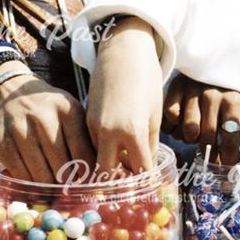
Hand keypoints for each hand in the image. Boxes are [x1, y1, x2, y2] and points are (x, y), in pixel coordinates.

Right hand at [0, 61, 93, 182]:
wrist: (6, 90)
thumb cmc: (45, 105)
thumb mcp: (69, 109)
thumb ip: (83, 135)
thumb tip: (96, 171)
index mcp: (67, 111)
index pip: (83, 154)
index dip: (86, 174)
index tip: (85, 180)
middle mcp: (44, 119)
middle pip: (63, 168)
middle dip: (67, 182)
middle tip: (66, 187)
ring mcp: (21, 131)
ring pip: (42, 175)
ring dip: (48, 186)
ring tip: (51, 185)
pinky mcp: (2, 143)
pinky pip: (21, 175)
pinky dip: (29, 183)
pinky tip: (34, 181)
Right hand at [86, 17, 162, 175]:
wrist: (124, 51)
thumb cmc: (146, 81)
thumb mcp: (154, 115)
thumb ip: (148, 145)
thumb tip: (145, 169)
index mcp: (132, 132)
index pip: (138, 171)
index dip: (144, 181)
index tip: (146, 188)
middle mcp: (108, 132)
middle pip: (107, 173)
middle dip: (117, 181)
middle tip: (128, 184)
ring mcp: (93, 125)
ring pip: (96, 159)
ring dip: (107, 166)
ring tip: (120, 169)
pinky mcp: (85, 118)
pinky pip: (91, 145)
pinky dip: (100, 151)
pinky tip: (111, 150)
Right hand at [163, 74, 239, 164]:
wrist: (218, 61)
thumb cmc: (236, 93)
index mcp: (235, 101)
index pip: (230, 136)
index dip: (228, 157)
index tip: (225, 171)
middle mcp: (214, 95)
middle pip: (207, 135)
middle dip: (207, 150)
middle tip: (207, 153)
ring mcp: (193, 90)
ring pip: (188, 128)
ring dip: (189, 138)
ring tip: (194, 135)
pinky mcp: (176, 86)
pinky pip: (171, 115)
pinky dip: (174, 125)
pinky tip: (180, 123)